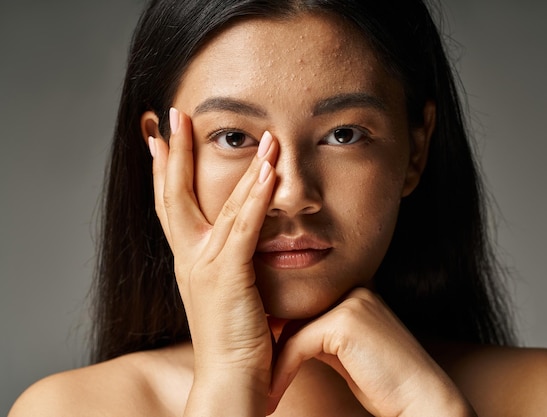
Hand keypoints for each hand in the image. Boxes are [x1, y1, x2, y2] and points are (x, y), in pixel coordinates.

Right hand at [150, 108, 277, 411]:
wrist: (230, 382)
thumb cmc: (237, 342)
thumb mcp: (232, 295)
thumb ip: (238, 268)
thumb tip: (256, 252)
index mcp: (189, 262)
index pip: (171, 207)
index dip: (164, 171)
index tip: (161, 141)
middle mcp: (189, 258)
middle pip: (174, 195)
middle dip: (174, 152)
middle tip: (174, 115)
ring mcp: (205, 266)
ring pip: (218, 204)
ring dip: (241, 165)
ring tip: (258, 135)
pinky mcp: (227, 276)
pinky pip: (243, 228)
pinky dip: (255, 197)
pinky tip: (268, 170)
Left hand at [269, 287, 475, 416]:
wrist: (420, 399)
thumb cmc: (383, 384)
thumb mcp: (346, 354)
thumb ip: (322, 337)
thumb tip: (286, 334)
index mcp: (356, 295)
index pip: (306, 306)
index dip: (281, 331)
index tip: (261, 356)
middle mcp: (354, 291)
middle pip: (297, 312)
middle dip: (273, 340)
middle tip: (254, 367)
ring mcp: (352, 302)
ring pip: (294, 326)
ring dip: (274, 359)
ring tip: (263, 385)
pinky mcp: (346, 321)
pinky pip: (298, 343)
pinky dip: (283, 369)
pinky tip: (275, 390)